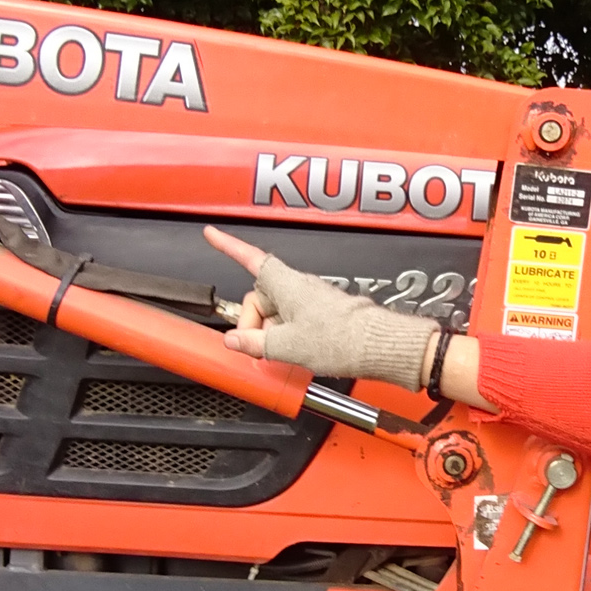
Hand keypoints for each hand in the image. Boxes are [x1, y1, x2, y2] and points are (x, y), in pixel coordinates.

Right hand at [202, 226, 438, 389]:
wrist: (378, 347)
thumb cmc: (341, 338)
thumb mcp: (286, 345)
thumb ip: (255, 342)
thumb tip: (235, 340)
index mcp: (286, 283)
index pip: (250, 258)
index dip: (228, 246)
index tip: (212, 235)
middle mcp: (299, 286)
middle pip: (260, 297)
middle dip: (252, 322)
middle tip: (256, 347)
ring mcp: (312, 300)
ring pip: (277, 313)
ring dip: (271, 334)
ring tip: (280, 355)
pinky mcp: (323, 315)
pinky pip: (294, 322)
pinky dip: (287, 337)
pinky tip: (294, 355)